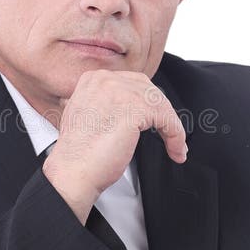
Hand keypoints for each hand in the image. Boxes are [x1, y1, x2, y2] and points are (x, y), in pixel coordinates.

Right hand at [42, 70, 186, 223]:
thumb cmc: (80, 154)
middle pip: (148, 89)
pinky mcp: (134, 108)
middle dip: (161, 112)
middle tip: (168, 132)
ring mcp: (119, 91)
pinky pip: (166, 117)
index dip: (147, 103)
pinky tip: (175, 149)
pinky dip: (175, 134)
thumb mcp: (90, 116)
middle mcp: (105, 80)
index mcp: (93, 79)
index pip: (132, 83)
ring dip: (172, 127)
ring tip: (175, 146)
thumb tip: (130, 110)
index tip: (155, 120)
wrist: (73, 171)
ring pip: (160, 103)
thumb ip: (107, 104)